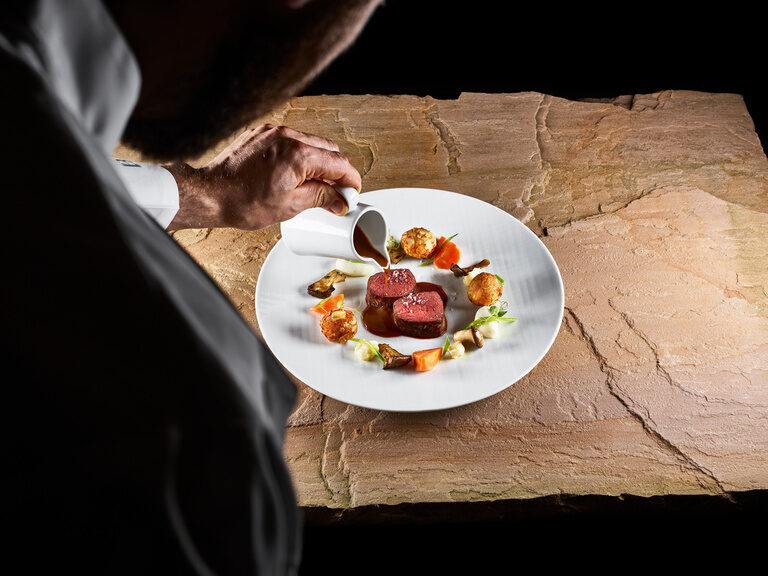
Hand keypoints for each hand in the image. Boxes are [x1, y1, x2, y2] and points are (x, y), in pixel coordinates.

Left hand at [165, 124, 360, 229]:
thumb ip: (321, 198)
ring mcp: (273, 132)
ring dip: (318, 161)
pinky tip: (294, 173)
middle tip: (336, 191)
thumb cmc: (242, 202)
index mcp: (298, 155)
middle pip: (328, 149)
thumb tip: (339, 200)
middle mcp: (288, 136)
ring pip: (310, 142)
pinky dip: (299, 155)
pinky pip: (291, 140)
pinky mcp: (261, 133)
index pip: (339, 163)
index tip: (353, 191)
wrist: (210, 193)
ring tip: (314, 185)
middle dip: (336, 170)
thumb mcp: (290, 206)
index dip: (351, 179)